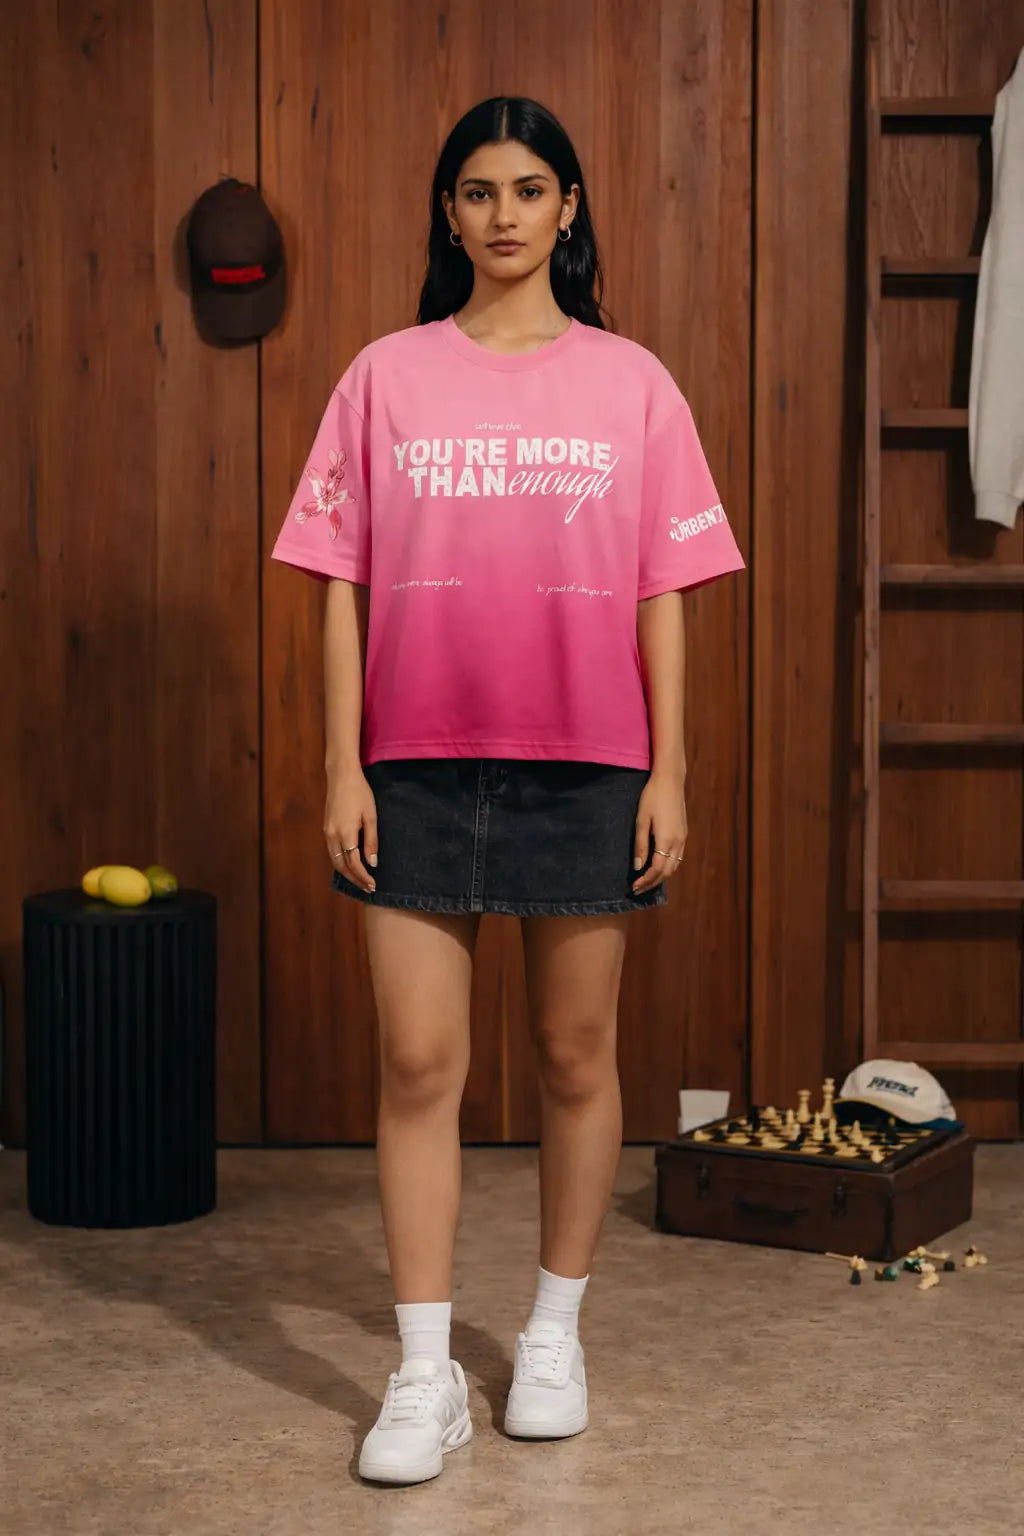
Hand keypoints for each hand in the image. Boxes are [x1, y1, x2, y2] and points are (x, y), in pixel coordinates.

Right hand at [324, 768, 377, 891]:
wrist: (341, 776)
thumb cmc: (360, 793)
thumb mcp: (371, 816)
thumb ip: (371, 841)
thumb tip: (372, 863)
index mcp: (346, 833)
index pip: (354, 863)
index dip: (363, 877)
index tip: (373, 885)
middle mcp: (333, 836)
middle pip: (342, 867)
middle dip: (355, 879)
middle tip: (368, 888)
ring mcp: (327, 832)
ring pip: (335, 861)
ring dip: (347, 873)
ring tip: (360, 880)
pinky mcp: (326, 828)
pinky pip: (332, 852)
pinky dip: (341, 863)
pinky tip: (350, 864)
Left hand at [632, 769, 687, 893]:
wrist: (670, 780)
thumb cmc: (652, 797)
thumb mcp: (641, 820)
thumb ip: (640, 845)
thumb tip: (638, 867)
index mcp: (666, 840)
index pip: (656, 869)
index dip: (645, 881)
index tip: (634, 887)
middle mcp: (678, 842)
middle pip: (667, 872)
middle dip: (652, 883)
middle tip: (637, 889)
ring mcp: (683, 838)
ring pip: (674, 866)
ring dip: (661, 876)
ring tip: (646, 880)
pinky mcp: (684, 833)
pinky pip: (678, 857)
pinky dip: (668, 866)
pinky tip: (657, 866)